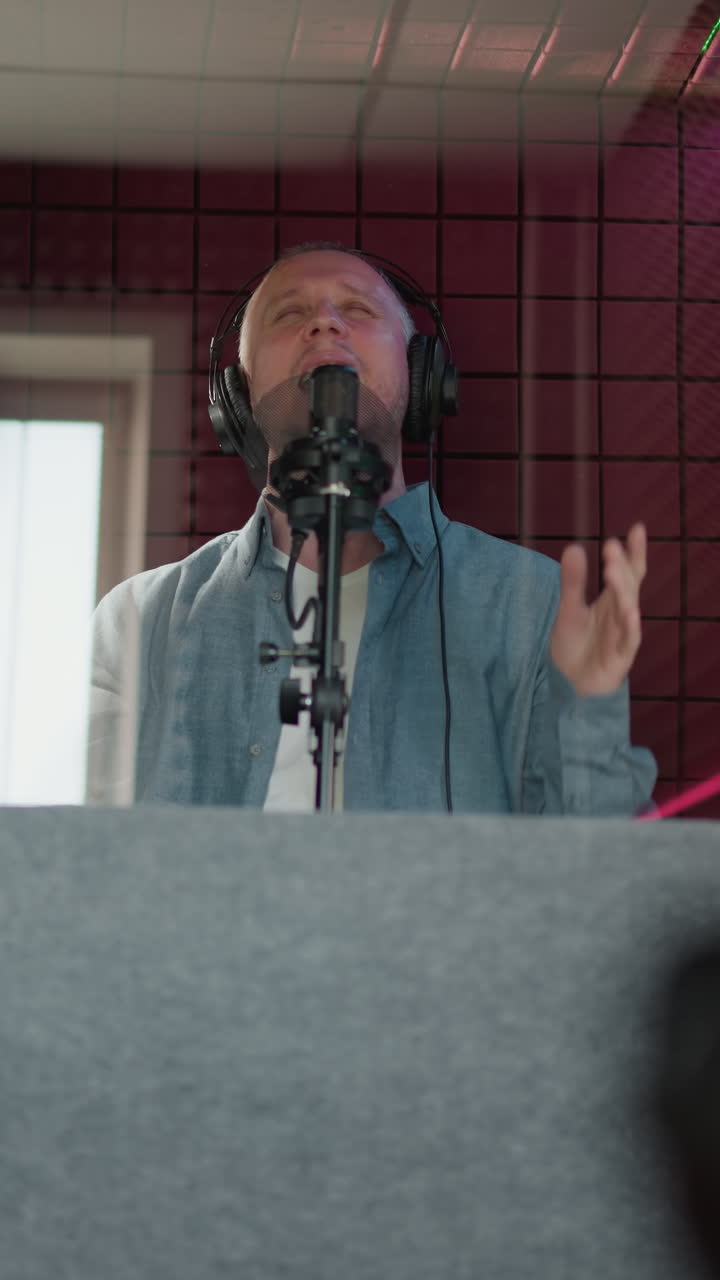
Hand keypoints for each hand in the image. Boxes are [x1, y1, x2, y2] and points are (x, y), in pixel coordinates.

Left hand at [549, 524, 646, 695]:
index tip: (637, 528)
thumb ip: (573, 582)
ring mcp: (623, 635)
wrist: (568, 685)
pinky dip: (630, 626)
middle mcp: (621, 615)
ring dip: (623, 590)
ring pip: (629, 609)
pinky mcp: (620, 657)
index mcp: (612, 600)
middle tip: (611, 546)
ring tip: (613, 570)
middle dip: (621, 566)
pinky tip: (630, 611)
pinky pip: (629, 640)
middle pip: (628, 586)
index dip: (633, 552)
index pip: (627, 572)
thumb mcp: (569, 610)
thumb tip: (573, 547)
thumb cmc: (574, 646)